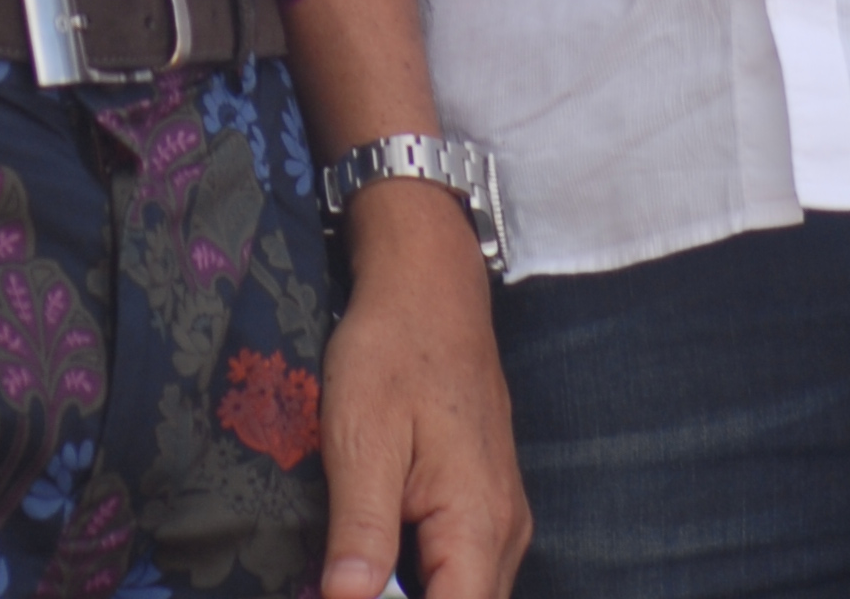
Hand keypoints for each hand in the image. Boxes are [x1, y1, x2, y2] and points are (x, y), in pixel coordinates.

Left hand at [320, 187, 528, 598]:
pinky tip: (376, 562)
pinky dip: (421, 578)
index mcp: (478, 524)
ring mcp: (500, 517)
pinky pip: (460, 567)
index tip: (347, 595)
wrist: (428, 281)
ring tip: (354, 569)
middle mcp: (504, 532)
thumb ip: (360, 532)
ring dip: (410, 593)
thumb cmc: (393, 347)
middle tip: (344, 579)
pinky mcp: (485, 501)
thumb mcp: (361, 437)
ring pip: (464, 592)